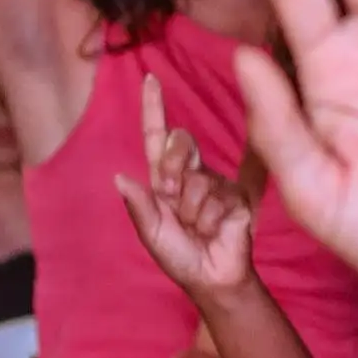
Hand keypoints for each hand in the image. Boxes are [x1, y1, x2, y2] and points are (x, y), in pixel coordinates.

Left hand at [112, 72, 260, 299]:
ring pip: (198, 179)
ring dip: (192, 211)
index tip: (150, 79)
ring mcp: (216, 182)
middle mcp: (190, 174)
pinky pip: (218, 197)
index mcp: (164, 179)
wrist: (211, 278)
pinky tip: (214, 230)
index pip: (157, 137)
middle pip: (179, 145)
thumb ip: (138, 207)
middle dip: (172, 169)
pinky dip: (209, 219)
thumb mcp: (151, 234)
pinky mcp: (237, 194)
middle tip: (172, 200)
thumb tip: (119, 177)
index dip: (154, 108)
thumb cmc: (179, 256)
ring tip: (197, 229)